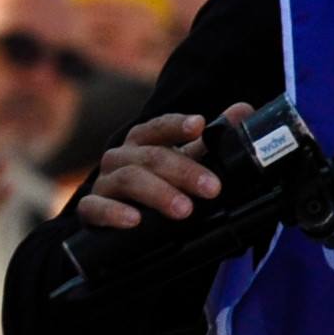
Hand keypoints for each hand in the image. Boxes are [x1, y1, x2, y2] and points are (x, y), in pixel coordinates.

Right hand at [71, 107, 244, 230]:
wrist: (126, 224)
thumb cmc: (162, 185)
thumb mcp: (189, 163)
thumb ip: (213, 140)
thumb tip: (243, 110)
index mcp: (144, 143)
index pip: (158, 127)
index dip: (177, 125)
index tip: (199, 125)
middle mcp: (121, 158)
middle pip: (151, 157)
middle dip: (185, 171)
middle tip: (213, 189)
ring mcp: (104, 183)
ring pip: (128, 179)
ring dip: (158, 193)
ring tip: (185, 210)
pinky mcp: (90, 210)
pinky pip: (95, 207)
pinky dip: (114, 212)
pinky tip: (134, 221)